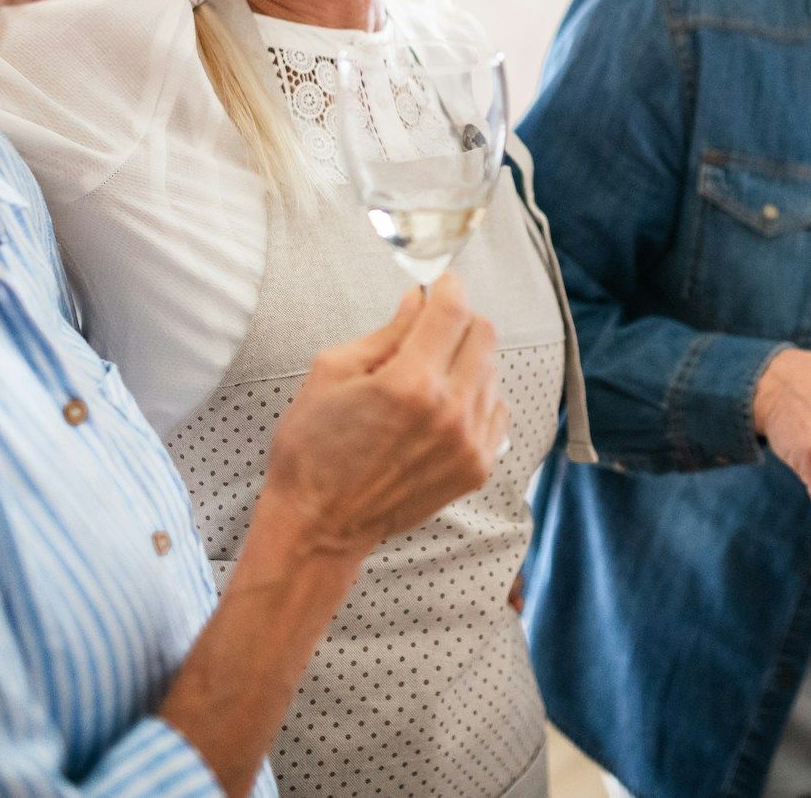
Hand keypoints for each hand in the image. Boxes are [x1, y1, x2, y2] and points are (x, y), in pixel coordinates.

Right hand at [261, 274, 508, 559]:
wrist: (320, 525)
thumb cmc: (313, 448)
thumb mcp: (331, 373)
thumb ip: (385, 332)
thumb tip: (417, 300)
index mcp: (411, 382)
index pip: (453, 311)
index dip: (447, 287)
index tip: (439, 284)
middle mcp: (451, 411)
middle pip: (484, 335)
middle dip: (459, 320)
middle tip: (432, 327)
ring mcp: (470, 442)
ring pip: (492, 372)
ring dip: (467, 361)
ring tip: (428, 376)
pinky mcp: (477, 467)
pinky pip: (496, 410)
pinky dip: (476, 398)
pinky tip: (443, 407)